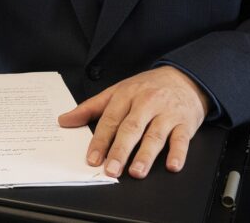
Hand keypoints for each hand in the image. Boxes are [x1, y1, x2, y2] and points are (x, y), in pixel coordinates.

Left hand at [57, 66, 207, 178]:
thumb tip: (64, 120)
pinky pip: (182, 139)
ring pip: (155, 135)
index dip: (101, 140)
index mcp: (127, 95)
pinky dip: (178, 153)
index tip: (93, 158)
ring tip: (136, 172)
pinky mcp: (185, 123)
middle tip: (111, 169)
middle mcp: (146, 103)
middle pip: (132, 128)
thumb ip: (90, 108)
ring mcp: (167, 113)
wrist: (185, 78)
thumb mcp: (117, 91)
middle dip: (120, 150)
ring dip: (146, 155)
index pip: (111, 120)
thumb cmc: (148, 87)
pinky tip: (172, 165)